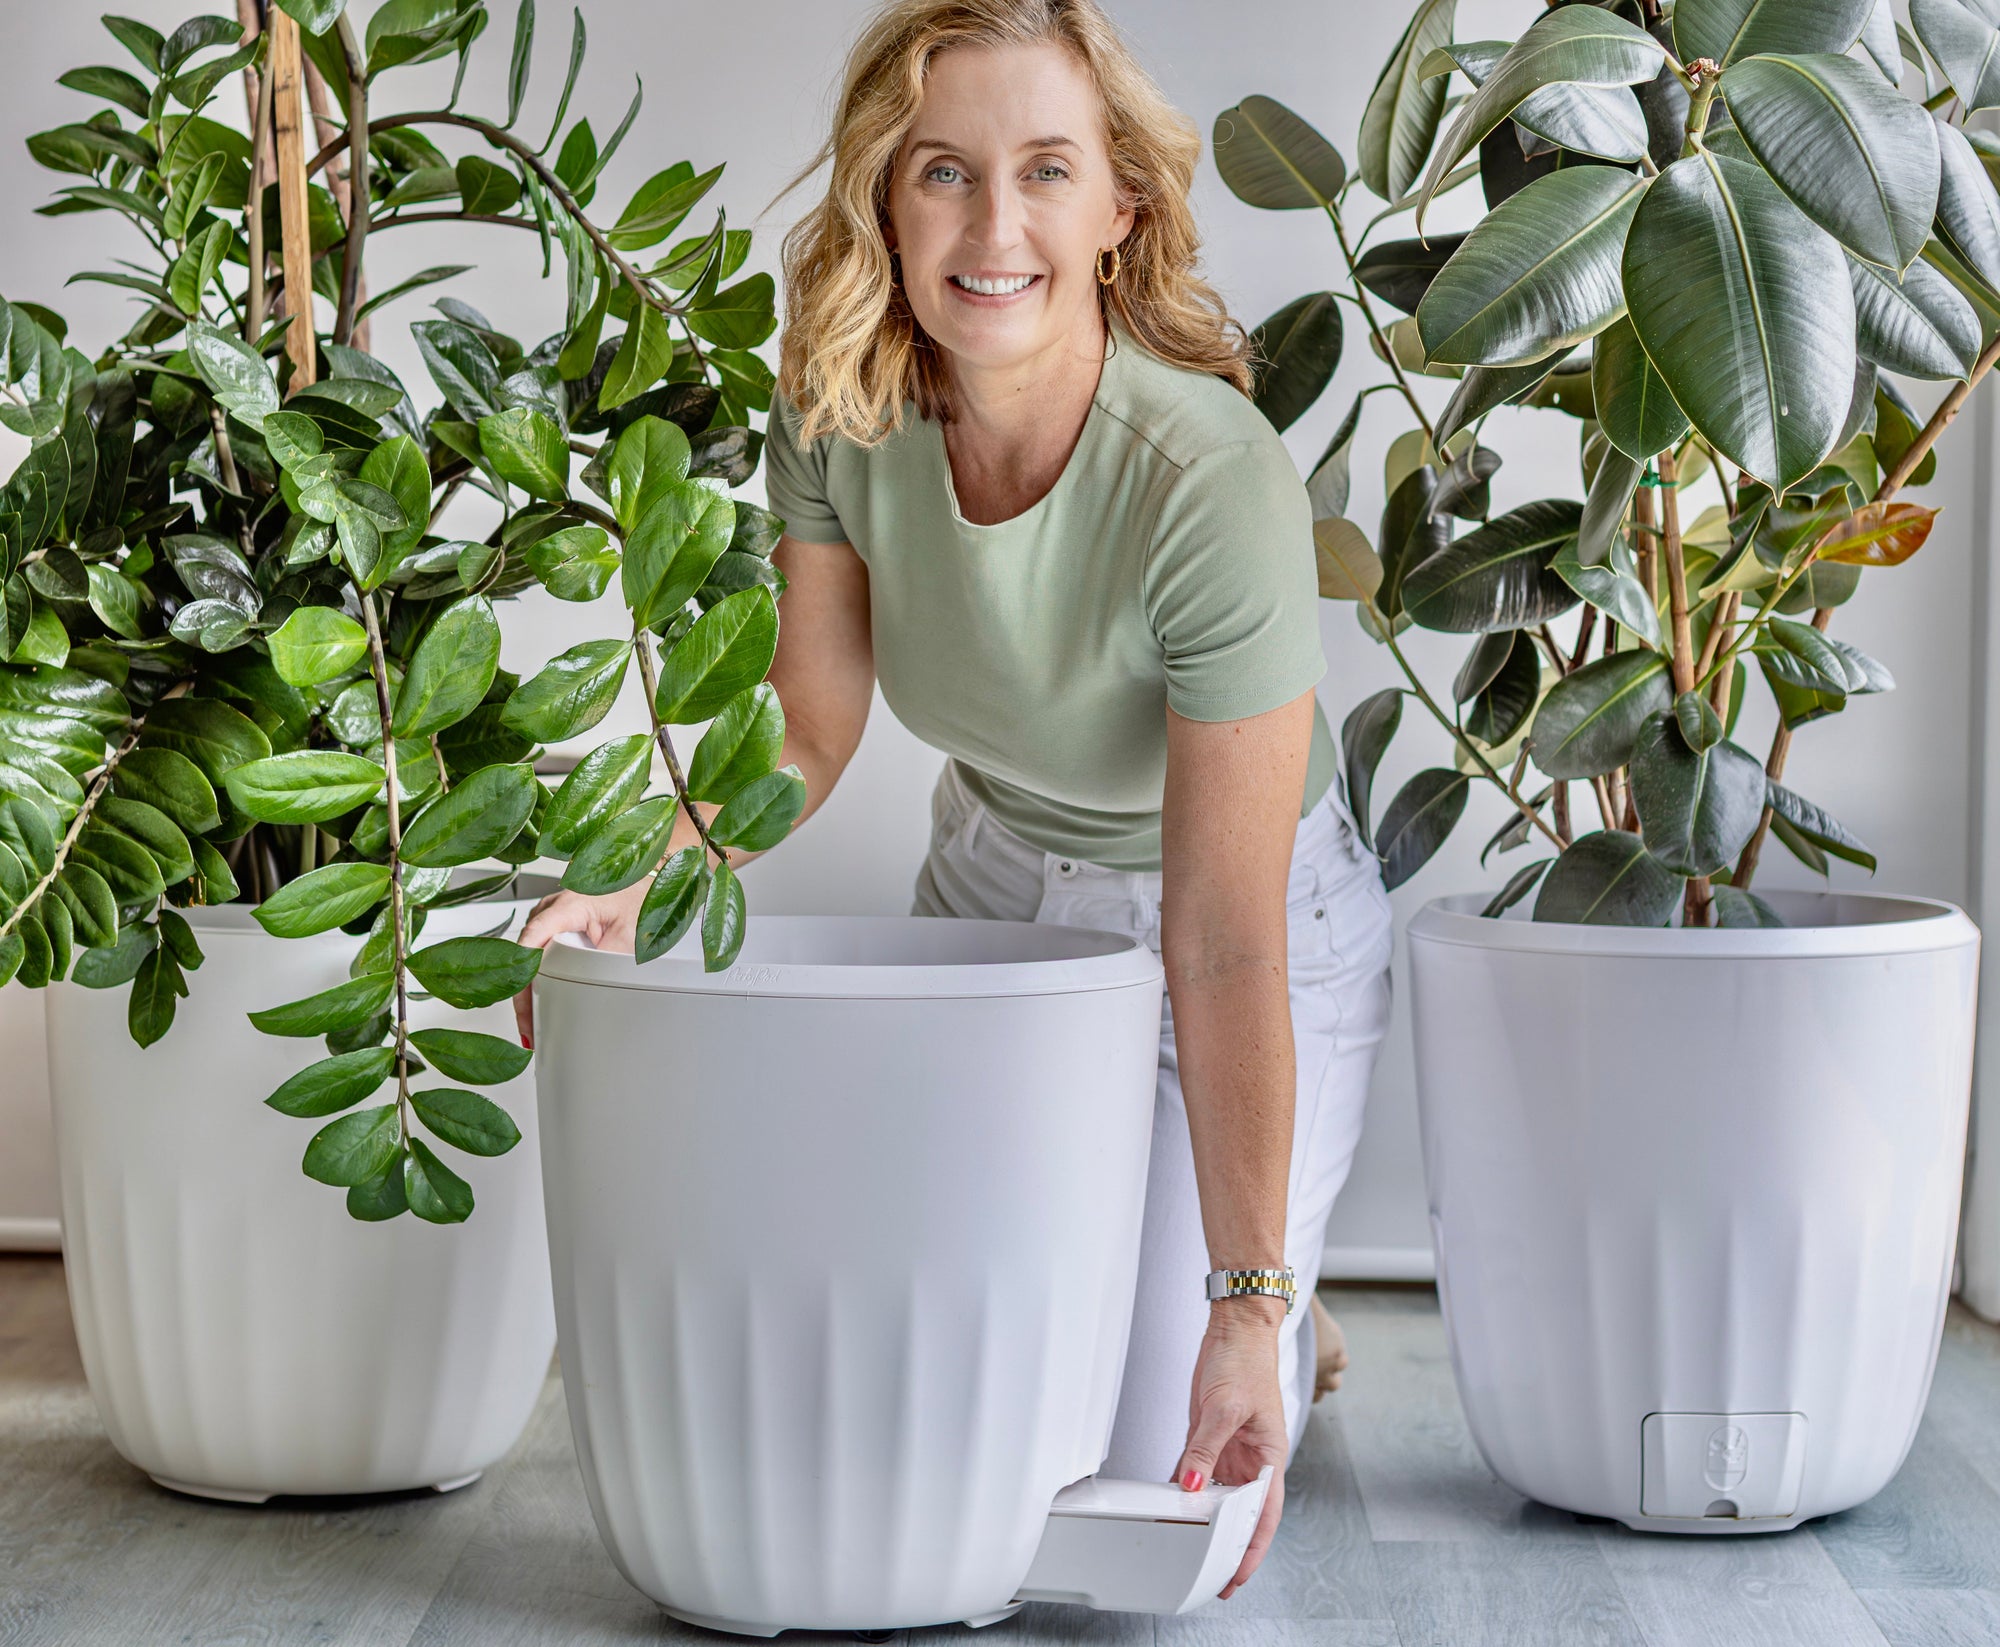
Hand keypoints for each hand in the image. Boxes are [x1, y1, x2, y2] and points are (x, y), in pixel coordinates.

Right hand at [511, 883, 645, 1047]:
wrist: (653, 881)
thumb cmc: (643, 897)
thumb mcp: (631, 934)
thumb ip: (608, 961)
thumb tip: (592, 989)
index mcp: (568, 905)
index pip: (531, 945)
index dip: (524, 982)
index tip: (526, 1011)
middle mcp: (553, 906)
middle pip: (525, 955)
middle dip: (526, 993)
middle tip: (531, 1028)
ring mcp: (552, 912)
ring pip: (529, 955)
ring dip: (532, 986)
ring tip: (534, 1019)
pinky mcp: (556, 920)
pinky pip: (540, 950)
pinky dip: (541, 974)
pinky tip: (543, 997)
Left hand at [1174, 1300, 1287, 1599]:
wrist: (1236, 1329)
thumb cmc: (1247, 1361)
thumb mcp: (1225, 1408)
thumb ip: (1206, 1449)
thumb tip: (1191, 1484)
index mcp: (1269, 1456)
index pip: (1262, 1515)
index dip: (1251, 1549)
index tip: (1236, 1575)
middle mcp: (1251, 1458)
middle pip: (1238, 1511)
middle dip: (1225, 1542)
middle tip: (1206, 1572)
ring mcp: (1228, 1447)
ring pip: (1215, 1493)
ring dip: (1202, 1516)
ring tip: (1184, 1543)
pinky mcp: (1208, 1434)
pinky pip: (1195, 1469)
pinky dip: (1184, 1486)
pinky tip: (1170, 1502)